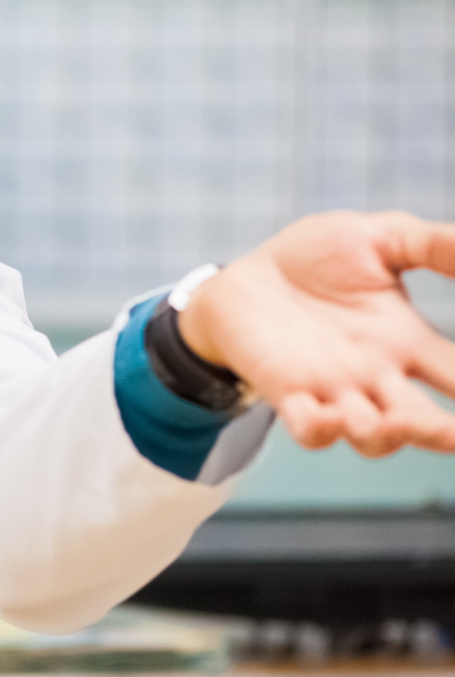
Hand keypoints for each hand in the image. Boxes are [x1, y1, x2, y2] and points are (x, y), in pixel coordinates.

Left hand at [179, 211, 454, 457]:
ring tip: (397, 422)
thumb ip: (434, 245)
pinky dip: (321, 430)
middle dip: (444, 433)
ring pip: (373, 436)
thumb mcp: (379, 240)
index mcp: (408, 343)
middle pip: (424, 422)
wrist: (242, 275)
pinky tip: (328, 416)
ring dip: (388, 435)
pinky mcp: (287, 391)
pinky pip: (310, 429)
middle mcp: (377, 376)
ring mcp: (333, 389)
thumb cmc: (313, 259)